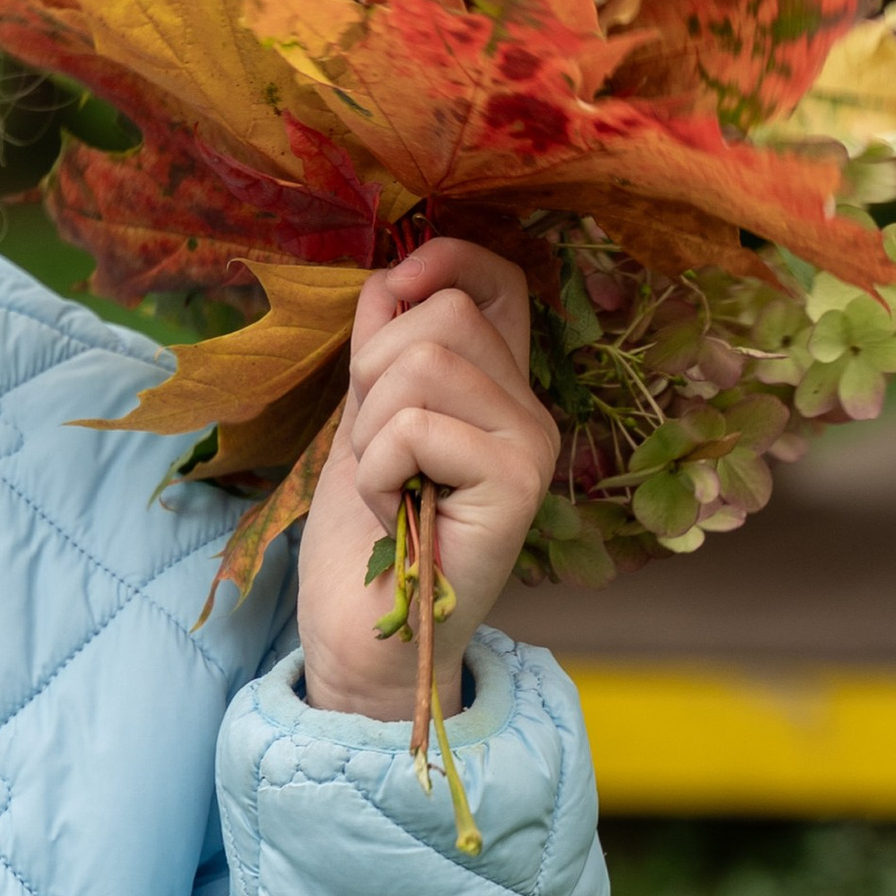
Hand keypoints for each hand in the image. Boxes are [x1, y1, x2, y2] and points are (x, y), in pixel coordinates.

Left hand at [293, 241, 558, 722]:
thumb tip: (390, 277)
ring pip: (423, 364)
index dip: (443, 260)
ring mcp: (530, 446)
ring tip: (386, 482)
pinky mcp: (517, 485)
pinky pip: (417, 426)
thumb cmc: (366, 537)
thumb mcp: (364, 421)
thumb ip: (382, 352)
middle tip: (375, 447)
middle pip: (442, 313)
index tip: (392, 291)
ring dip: (370, 426)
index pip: (497, 280)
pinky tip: (395, 512)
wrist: (367, 635)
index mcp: (496, 387)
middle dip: (372, 371)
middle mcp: (528, 409)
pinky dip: (378, 467)